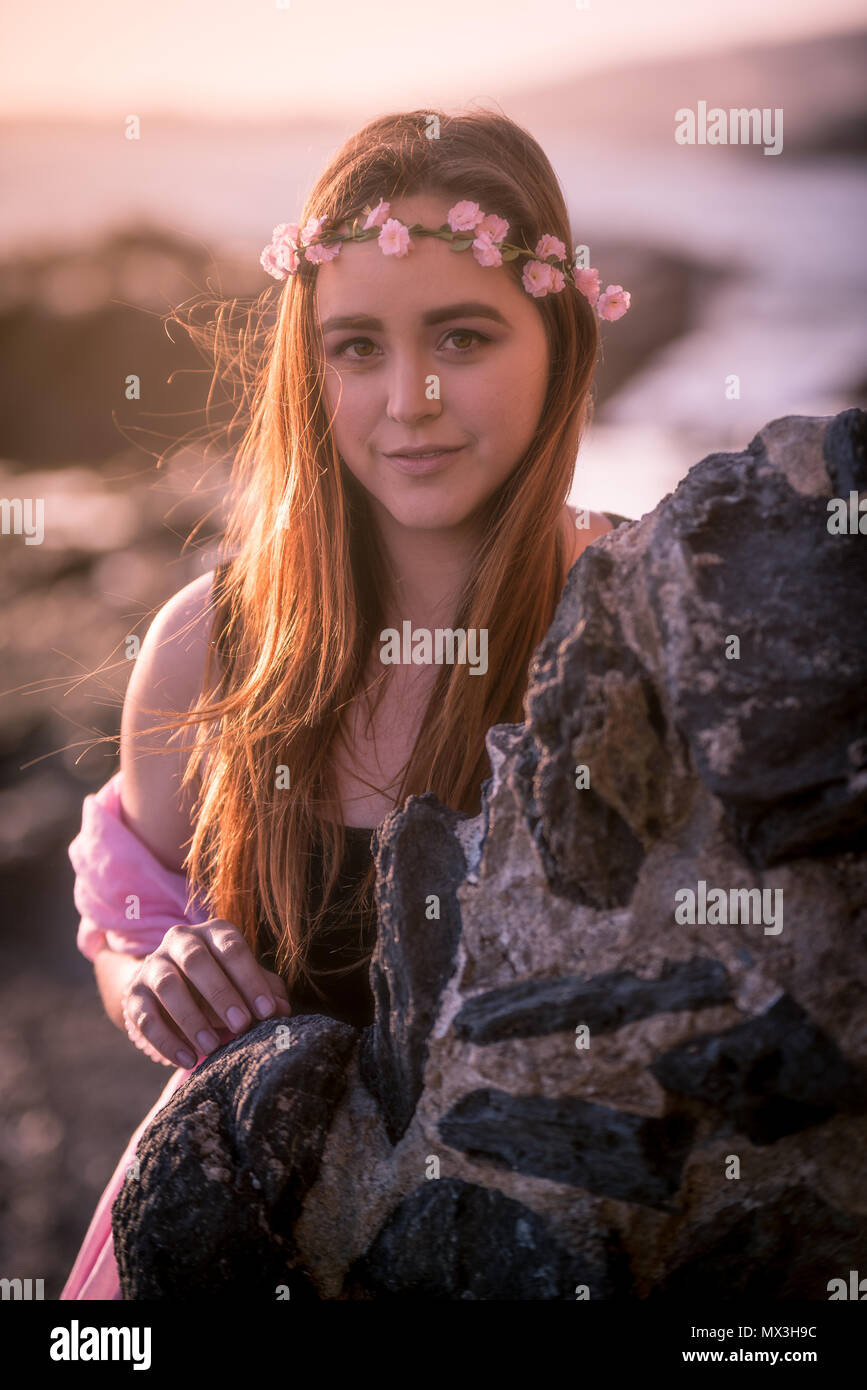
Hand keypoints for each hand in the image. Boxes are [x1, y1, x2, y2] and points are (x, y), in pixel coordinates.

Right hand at [124, 919, 291, 1068]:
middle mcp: (180, 941)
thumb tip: (283, 1010)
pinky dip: (166, 1040)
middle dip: (221, 994)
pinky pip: (145, 1017)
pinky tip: (188, 1059)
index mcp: (212, 932)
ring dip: (191, 1018)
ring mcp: (153, 965)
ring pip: (167, 986)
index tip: (267, 1011)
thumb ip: (266, 991)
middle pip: (196, 960)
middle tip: (241, 1025)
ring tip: (212, 1047)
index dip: (250, 978)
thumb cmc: (221, 982)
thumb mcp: (244, 982)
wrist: (169, 988)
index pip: (231, 947)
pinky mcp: (134, 995)